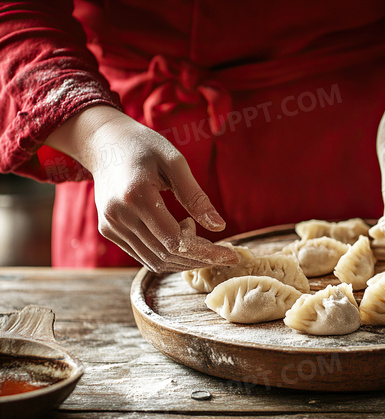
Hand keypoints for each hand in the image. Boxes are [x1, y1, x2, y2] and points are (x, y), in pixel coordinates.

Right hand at [46, 105, 238, 271]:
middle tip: (226, 255)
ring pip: (154, 261)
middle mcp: (118, 216)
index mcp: (135, 196)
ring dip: (185, 260)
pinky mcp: (109, 230)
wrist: (104, 143)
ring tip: (204, 241)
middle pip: (166, 254)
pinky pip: (143, 254)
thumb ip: (196, 196)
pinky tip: (182, 235)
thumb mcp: (175, 162)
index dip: (206, 251)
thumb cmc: (144, 146)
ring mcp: (110, 226)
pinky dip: (168, 254)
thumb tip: (219, 226)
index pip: (175, 240)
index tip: (231, 255)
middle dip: (201, 259)